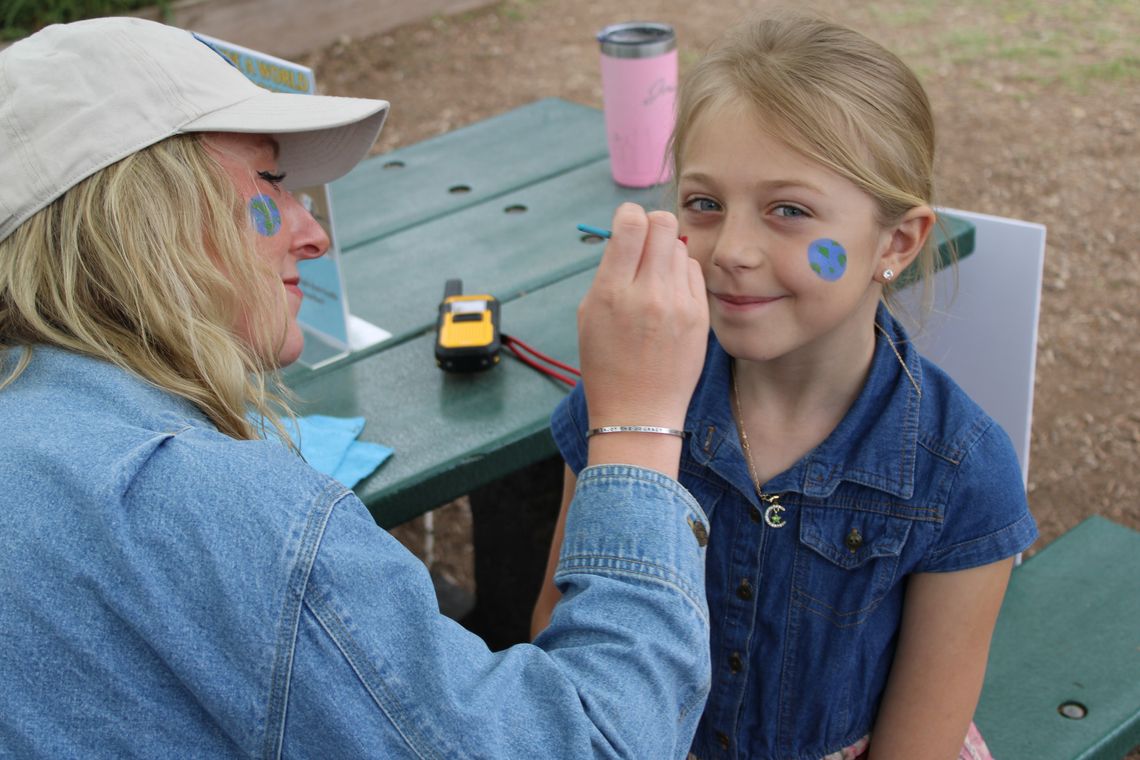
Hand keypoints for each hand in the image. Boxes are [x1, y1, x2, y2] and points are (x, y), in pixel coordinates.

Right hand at [577, 203, 707, 436]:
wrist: (638, 411)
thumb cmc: (607, 363)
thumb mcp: (590, 315)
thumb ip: (609, 271)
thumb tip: (629, 234)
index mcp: (612, 291)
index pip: (631, 223)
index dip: (628, 215)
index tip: (627, 225)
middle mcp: (648, 294)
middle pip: (663, 224)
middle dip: (652, 225)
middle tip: (646, 242)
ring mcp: (679, 305)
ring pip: (680, 247)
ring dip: (667, 253)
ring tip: (655, 281)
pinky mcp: (700, 316)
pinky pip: (694, 272)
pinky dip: (681, 275)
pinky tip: (670, 297)